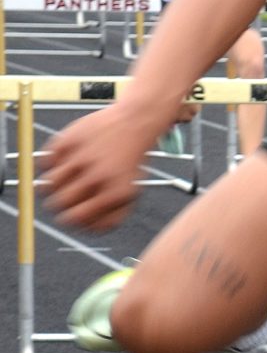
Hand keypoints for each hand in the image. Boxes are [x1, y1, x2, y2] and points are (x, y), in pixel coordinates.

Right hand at [40, 103, 160, 230]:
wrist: (135, 122)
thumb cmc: (129, 162)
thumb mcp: (130, 192)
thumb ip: (112, 217)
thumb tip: (85, 230)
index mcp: (113, 193)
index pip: (75, 218)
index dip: (68, 219)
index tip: (67, 214)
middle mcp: (96, 176)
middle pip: (58, 203)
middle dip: (56, 205)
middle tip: (61, 198)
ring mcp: (80, 157)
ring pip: (48, 184)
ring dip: (50, 186)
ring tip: (61, 180)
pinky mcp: (69, 140)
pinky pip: (45, 161)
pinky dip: (49, 164)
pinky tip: (63, 160)